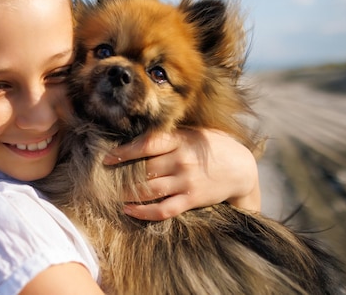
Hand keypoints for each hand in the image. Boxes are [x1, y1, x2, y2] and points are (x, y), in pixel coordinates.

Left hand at [104, 129, 260, 220]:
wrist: (241, 168)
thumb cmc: (212, 146)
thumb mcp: (193, 133)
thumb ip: (170, 135)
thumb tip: (138, 134)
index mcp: (180, 140)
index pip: (147, 144)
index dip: (124, 151)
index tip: (107, 158)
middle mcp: (181, 160)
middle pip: (143, 168)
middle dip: (121, 175)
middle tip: (104, 179)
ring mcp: (186, 181)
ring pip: (148, 189)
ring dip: (127, 193)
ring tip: (111, 194)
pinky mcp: (191, 199)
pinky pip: (163, 209)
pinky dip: (143, 211)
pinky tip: (129, 210)